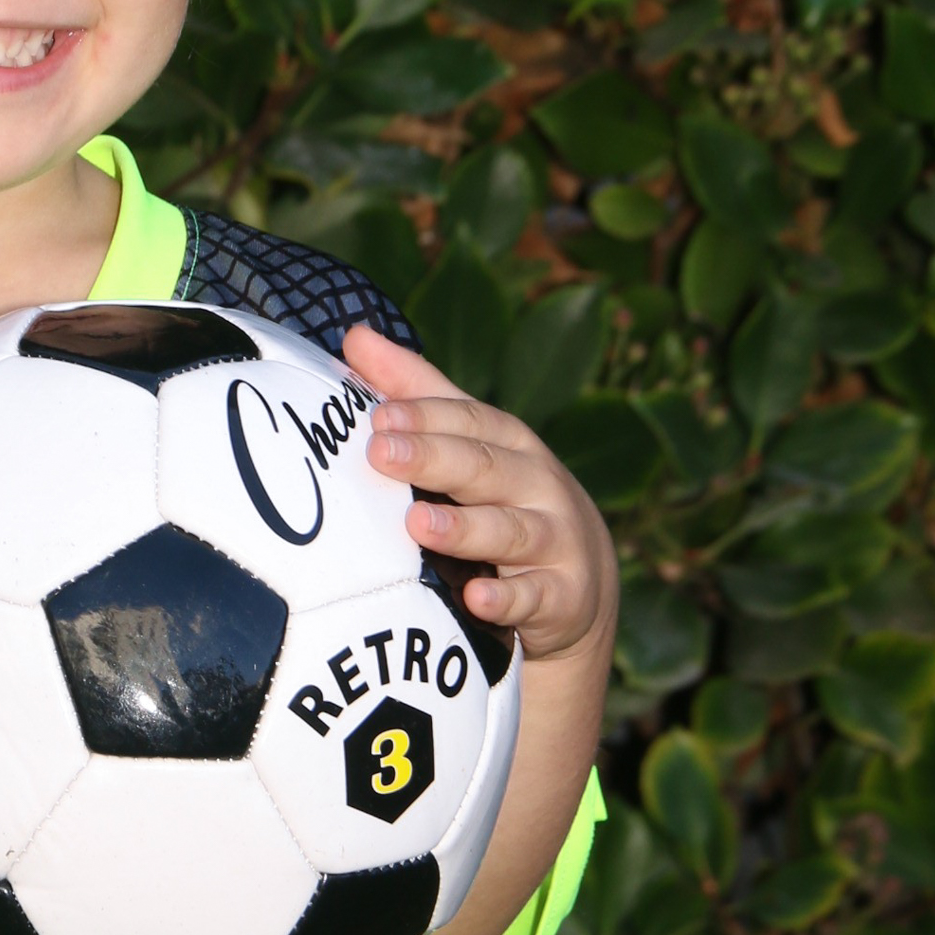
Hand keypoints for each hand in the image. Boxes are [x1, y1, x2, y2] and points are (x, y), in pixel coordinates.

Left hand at [344, 323, 617, 665]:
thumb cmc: (505, 498)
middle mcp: (536, 484)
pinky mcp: (563, 597)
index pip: (468, 421)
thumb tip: (355, 336)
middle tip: (381, 454)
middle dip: (433, 459)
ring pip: (509, 530)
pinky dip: (507, 599)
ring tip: (417, 524)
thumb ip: (415, 392)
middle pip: (484, 467)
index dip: (424, 416)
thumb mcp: (470, 442)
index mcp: (509, 443)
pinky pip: (534, 597)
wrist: (579, 582)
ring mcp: (554, 541)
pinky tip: (477, 598)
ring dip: (464, 528)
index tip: (377, 416)